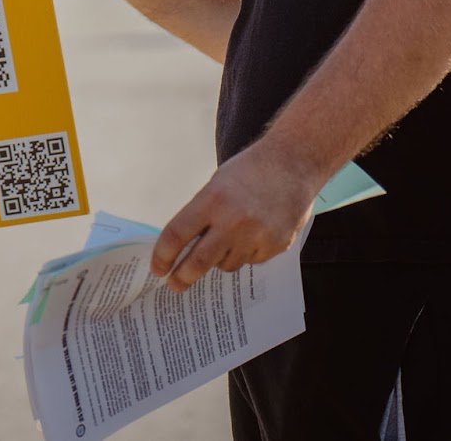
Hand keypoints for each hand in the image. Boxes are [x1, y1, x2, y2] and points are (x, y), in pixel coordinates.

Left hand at [149, 142, 324, 291]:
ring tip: (227, 238)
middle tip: (174, 286)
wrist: (293, 164)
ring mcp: (257, 236)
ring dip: (219, 259)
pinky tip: (252, 234)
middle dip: (183, 277)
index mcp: (212, 200)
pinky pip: (250, 261)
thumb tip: (184, 247)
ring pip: (226, 264)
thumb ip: (202, 214)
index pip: (178, 234)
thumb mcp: (216, 185)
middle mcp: (233, 221)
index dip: (163, 255)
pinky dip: (245, 253)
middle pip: (199, 261)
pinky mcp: (276, 246)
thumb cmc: (249, 170)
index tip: (157, 269)